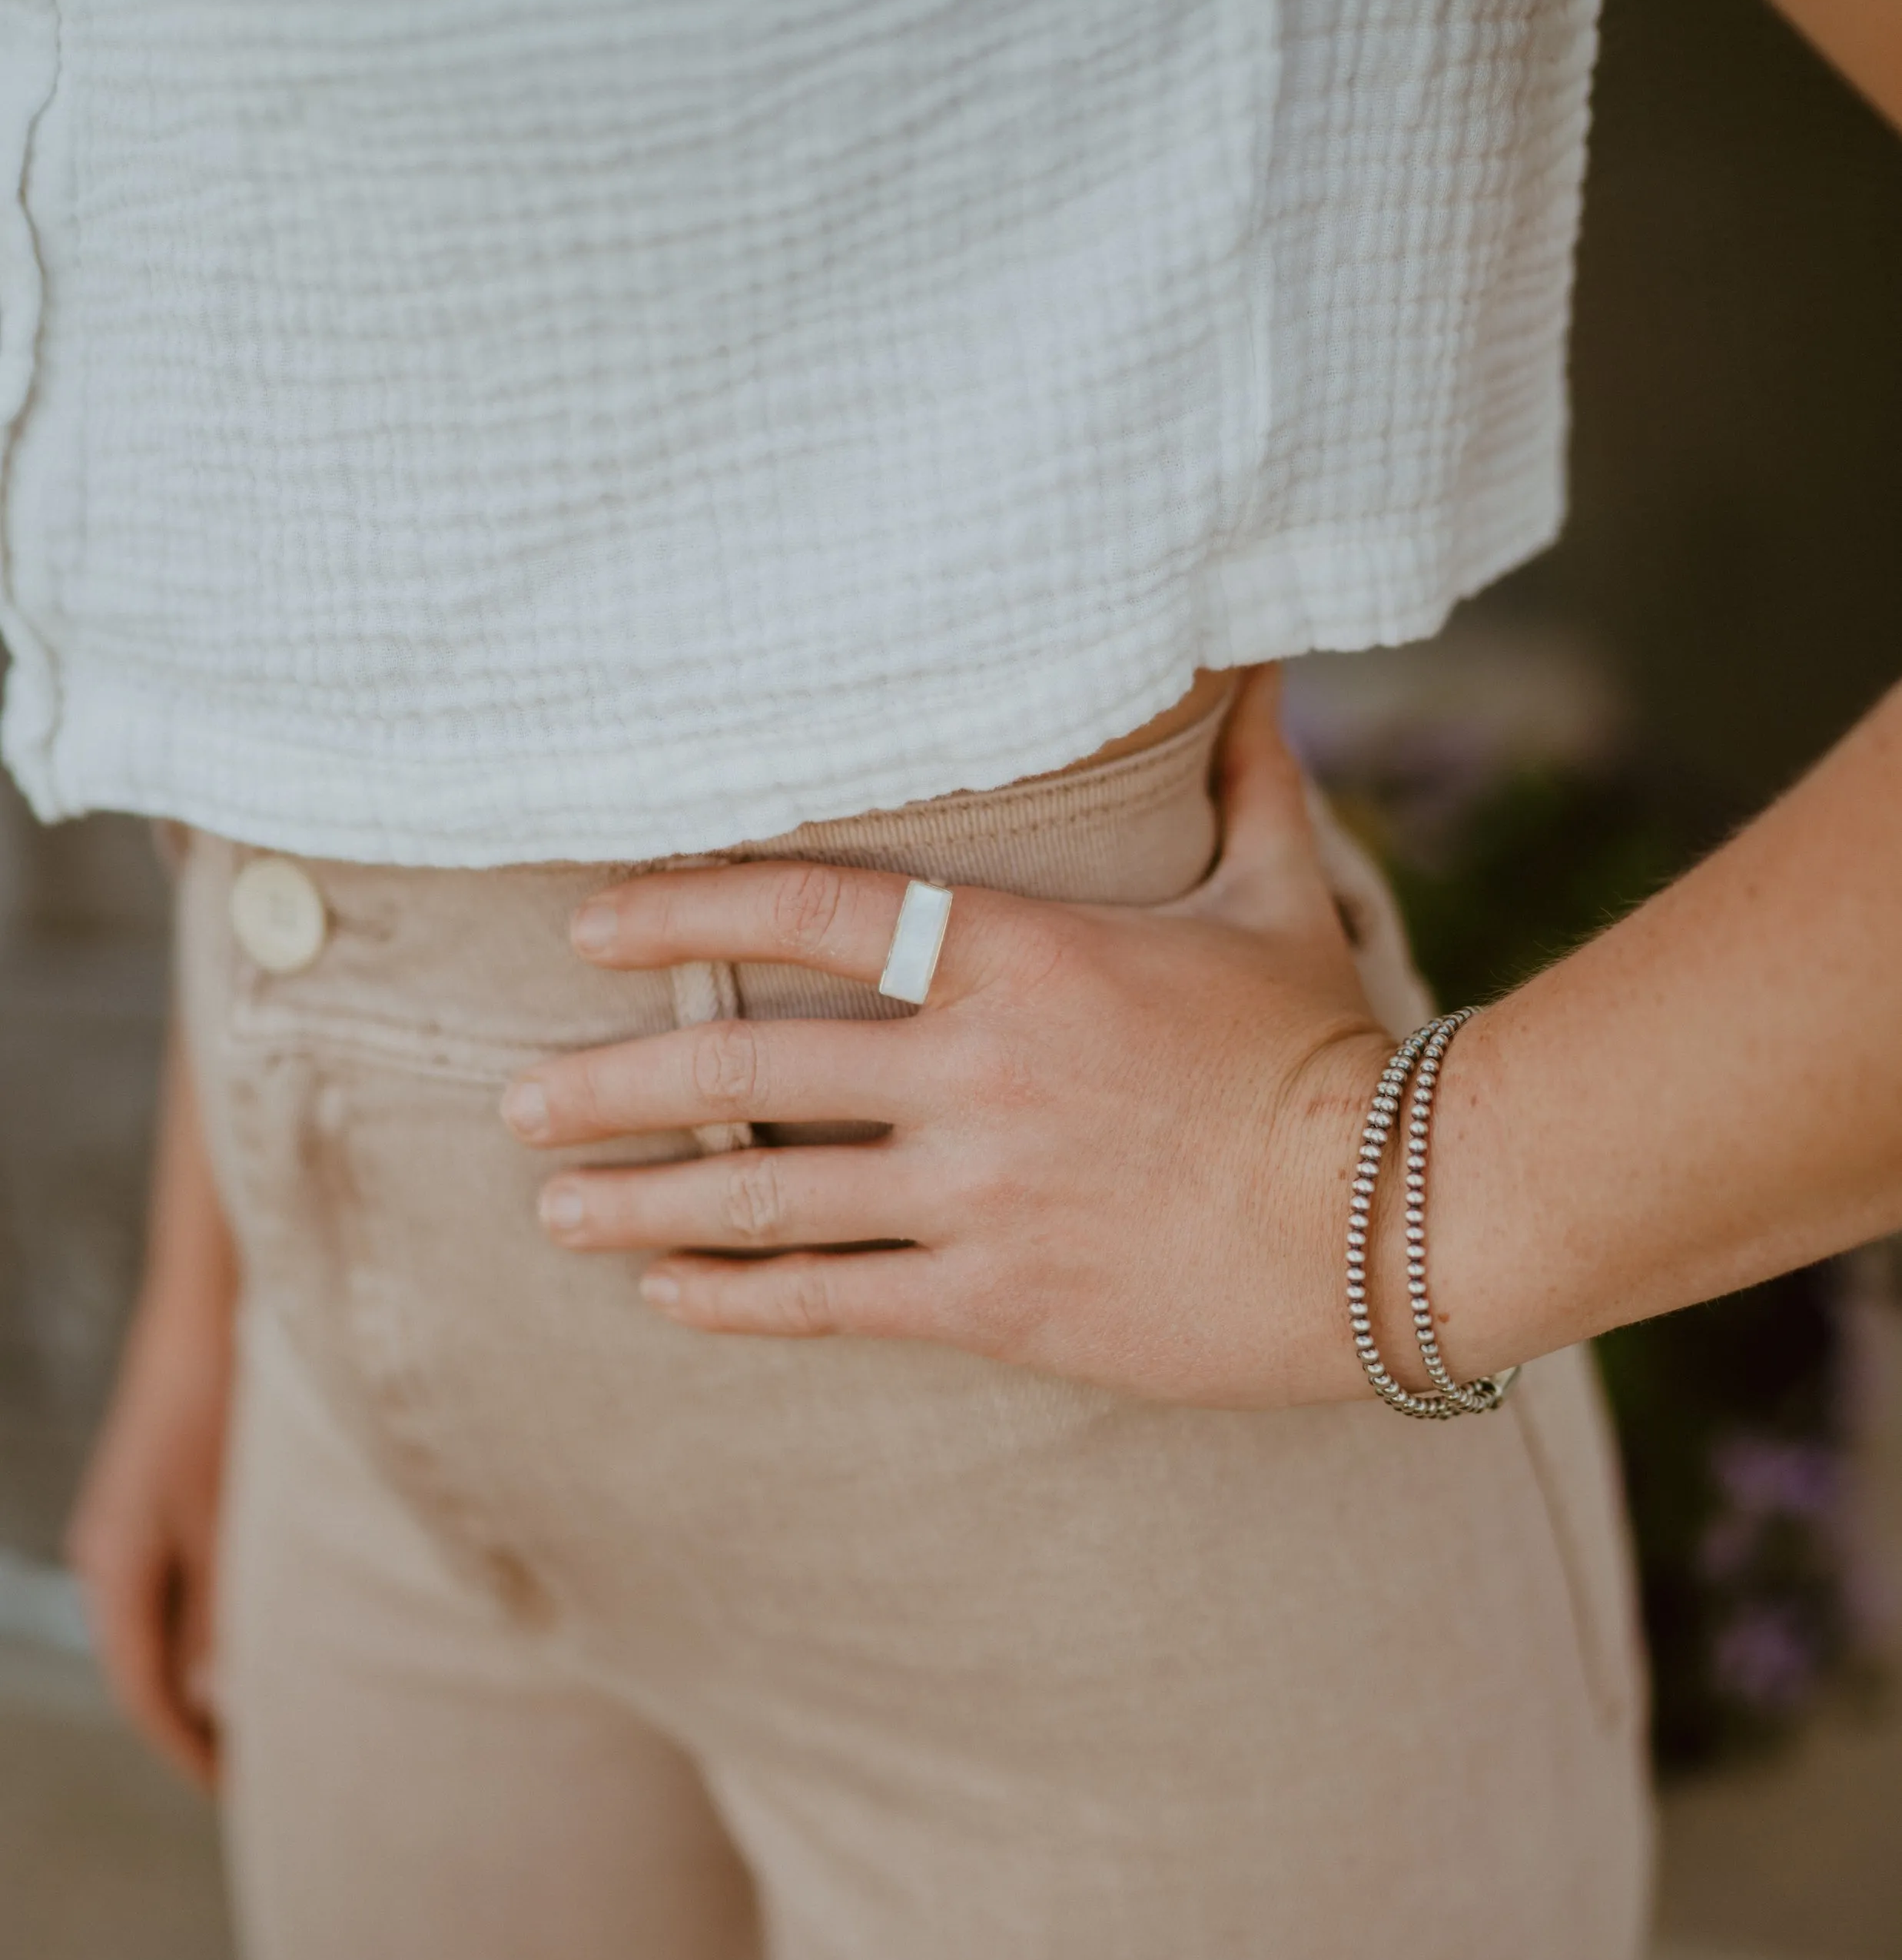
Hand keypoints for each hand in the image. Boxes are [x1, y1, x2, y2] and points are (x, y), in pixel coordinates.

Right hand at [68, 1286, 231, 1792]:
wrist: (213, 1295)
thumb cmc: (225, 1398)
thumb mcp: (230, 1512)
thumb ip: (223, 1607)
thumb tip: (216, 1702)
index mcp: (116, 1566)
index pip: (143, 1691)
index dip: (193, 1750)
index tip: (248, 1795)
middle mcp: (113, 1552)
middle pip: (151, 1665)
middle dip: (205, 1722)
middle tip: (273, 1771)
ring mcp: (134, 1522)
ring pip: (169, 1624)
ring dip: (214, 1671)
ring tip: (282, 1711)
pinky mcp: (164, 1494)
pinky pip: (185, 1584)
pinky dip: (219, 1621)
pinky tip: (272, 1630)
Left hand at [503, 670, 1396, 1407]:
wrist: (1396, 1223)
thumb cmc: (1332, 1050)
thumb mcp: (1280, 895)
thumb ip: (1243, 774)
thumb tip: (1249, 656)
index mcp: (1021, 958)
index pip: (814, 907)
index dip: (686, 907)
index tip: (594, 922)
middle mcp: (974, 1074)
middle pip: (747, 1066)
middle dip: (615, 1082)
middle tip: (521, 1094)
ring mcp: (978, 1195)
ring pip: (767, 1196)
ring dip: (644, 1202)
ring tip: (554, 1206)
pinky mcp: (1000, 1303)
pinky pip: (836, 1302)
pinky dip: (740, 1301)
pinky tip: (668, 1300)